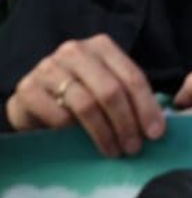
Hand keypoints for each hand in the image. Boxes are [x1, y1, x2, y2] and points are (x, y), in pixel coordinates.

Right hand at [3, 35, 164, 158]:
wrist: (34, 99)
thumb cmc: (78, 93)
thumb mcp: (106, 86)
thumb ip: (128, 96)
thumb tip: (156, 126)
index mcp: (101, 46)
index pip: (132, 77)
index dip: (147, 107)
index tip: (156, 133)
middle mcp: (75, 51)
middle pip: (111, 90)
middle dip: (127, 123)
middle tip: (134, 147)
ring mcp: (49, 68)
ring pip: (87, 105)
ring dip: (104, 133)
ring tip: (114, 150)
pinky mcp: (28, 89)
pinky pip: (58, 116)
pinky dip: (72, 132)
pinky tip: (79, 142)